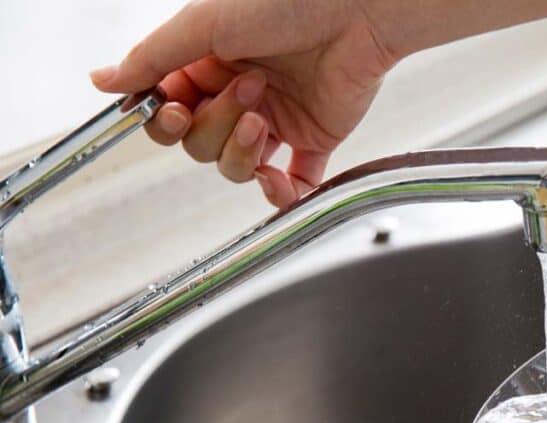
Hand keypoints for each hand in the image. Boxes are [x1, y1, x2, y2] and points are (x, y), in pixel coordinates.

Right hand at [91, 0, 394, 206]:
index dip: (167, 121)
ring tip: (263, 117)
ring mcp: (276, 119)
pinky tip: (274, 182)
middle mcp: (238, 93)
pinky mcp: (313, 138)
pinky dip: (280, 193)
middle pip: (199, 143)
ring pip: (236, 165)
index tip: (174, 110)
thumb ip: (153, 58)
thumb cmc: (287, 2)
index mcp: (208, 63)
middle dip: (214, 126)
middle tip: (244, 91)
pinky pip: (291, 183)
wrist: (356, 11)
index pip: (169, 111)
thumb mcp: (205, 23)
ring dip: (241, 150)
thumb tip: (103, 81)